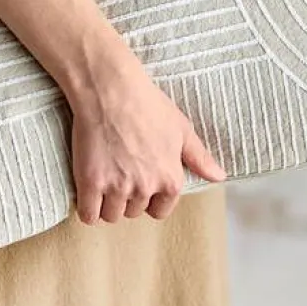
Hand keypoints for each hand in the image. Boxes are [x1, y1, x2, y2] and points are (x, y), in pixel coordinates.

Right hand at [68, 55, 226, 224]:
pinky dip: (88, 209)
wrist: (111, 90)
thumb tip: (219, 177)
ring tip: (103, 180)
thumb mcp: (182, 128)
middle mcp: (146, 188)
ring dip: (107, 204)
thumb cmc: (148, 105)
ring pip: (111, 215)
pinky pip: (88, 214)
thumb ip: (199, 158)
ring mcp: (117, 187)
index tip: (140, 185)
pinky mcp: (91, 183)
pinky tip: (88, 193)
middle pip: (133, 212)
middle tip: (119, 172)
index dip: (150, 200)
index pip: (159, 211)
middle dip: (127, 198)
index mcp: (170, 179)